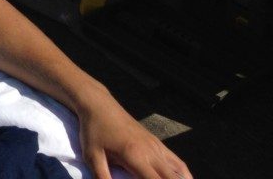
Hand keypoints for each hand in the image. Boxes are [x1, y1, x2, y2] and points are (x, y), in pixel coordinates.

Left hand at [76, 89, 191, 178]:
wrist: (99, 105)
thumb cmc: (94, 130)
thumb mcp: (91, 155)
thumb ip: (101, 176)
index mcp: (136, 156)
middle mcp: (151, 151)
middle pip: (173, 178)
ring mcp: (156, 145)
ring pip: (179, 170)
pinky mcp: (156, 141)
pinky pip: (177, 161)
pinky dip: (183, 174)